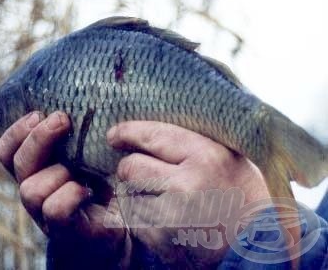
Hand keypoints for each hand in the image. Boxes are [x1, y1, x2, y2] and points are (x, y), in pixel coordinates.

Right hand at [0, 111, 130, 268]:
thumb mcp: (85, 154)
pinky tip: (88, 190)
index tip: (38, 113)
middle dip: (38, 137)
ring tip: (79, 170)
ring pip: (30, 189)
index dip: (15, 131)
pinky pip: (54, 209)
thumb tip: (73, 104)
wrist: (117, 226)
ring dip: (57, 172)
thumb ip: (73, 136)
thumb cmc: (100, 183)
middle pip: (16, 162)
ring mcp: (43, 213)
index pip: (6, 150)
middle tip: (61, 120)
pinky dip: (71, 194)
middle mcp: (32, 189)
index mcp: (33, 170)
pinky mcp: (63, 229)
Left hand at [107, 121, 269, 266]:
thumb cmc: (248, 199)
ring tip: (161, 202)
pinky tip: (164, 223)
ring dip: (136, 197)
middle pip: (131, 167)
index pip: (154, 134)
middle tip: (137, 173)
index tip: (114, 134)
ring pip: (128, 196)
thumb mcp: (232, 158)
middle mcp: (189, 183)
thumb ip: (197, 141)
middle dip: (129, 170)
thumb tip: (155, 129)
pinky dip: (141, 222)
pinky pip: (135, 223)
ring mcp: (174, 215)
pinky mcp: (164, 241)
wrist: (263, 249)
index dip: (128, 132)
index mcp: (208, 156)